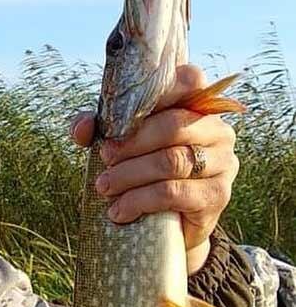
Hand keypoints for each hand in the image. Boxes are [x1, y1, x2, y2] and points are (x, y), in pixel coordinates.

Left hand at [70, 64, 239, 274]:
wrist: (166, 226)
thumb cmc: (142, 173)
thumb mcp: (117, 145)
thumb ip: (98, 128)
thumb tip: (82, 127)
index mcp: (197, 106)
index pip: (190, 80)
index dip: (158, 92)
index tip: (122, 117)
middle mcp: (217, 130)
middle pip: (173, 125)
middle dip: (131, 143)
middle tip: (104, 159)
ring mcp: (223, 162)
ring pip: (171, 161)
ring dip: (129, 175)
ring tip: (104, 187)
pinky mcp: (217, 195)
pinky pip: (174, 192)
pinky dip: (140, 200)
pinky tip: (119, 211)